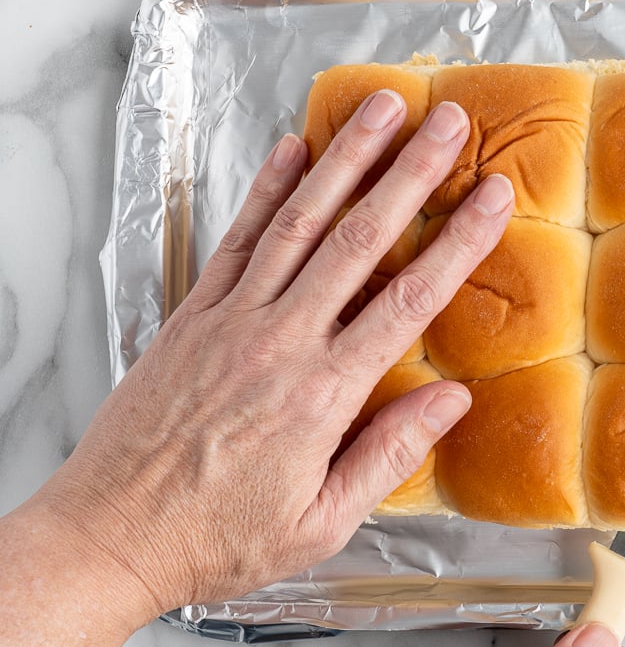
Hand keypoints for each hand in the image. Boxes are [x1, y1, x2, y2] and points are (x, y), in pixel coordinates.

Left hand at [30, 89, 513, 618]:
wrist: (110, 536)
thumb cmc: (218, 538)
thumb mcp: (320, 523)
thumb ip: (388, 455)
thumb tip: (452, 399)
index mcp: (323, 394)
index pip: (410, 300)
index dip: (458, 242)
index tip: (492, 196)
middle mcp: (281, 340)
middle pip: (360, 239)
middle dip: (410, 172)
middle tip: (446, 122)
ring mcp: (232, 319)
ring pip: (300, 221)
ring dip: (345, 159)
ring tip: (381, 109)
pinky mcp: (193, 314)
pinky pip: (238, 238)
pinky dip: (266, 189)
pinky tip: (293, 149)